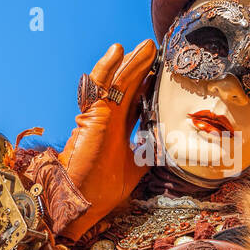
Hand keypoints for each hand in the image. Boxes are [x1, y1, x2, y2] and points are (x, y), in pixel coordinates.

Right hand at [58, 39, 157, 239]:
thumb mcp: (137, 168)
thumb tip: (167, 144)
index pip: (134, 101)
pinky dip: (110, 67)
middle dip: (141, 68)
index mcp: (117, 130)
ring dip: (132, 62)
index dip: (147, 86)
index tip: (162, 73)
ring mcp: (99, 115)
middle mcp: (107, 119)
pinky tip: (119, 51)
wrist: (81, 203)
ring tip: (148, 46)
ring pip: (116, 81)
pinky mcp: (92, 115)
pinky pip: (101, 85)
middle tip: (156, 50)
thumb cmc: (102, 190)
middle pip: (127, 86)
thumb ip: (148, 152)